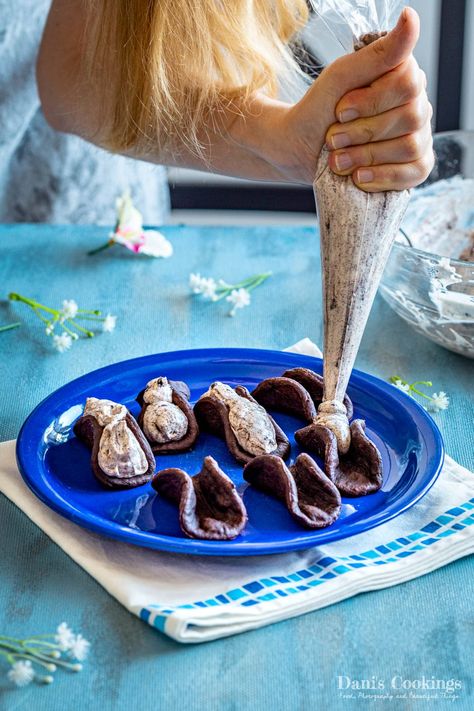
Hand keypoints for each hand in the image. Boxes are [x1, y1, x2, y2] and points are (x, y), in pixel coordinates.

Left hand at [281, 7, 433, 190]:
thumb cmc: (320, 111)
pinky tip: (359, 177)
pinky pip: (415, 172)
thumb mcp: (342, 77)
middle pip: (409, 116)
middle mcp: (416, 105)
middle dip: (363, 131)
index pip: (408, 82)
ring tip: (338, 160)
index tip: (340, 109)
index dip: (371, 100)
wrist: (301, 150)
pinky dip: (383, 177)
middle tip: (332, 138)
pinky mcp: (414, 166)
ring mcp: (418, 137)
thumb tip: (411, 18)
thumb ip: (378, 53)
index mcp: (402, 77)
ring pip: (410, 146)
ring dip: (366, 155)